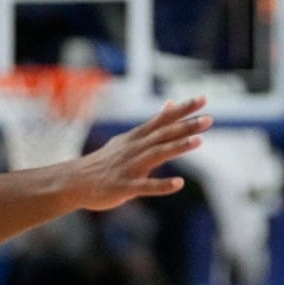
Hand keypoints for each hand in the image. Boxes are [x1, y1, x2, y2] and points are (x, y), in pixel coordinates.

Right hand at [73, 96, 211, 210]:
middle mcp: (135, 148)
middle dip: (186, 126)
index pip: (164, 119)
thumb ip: (155, 123)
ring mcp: (130, 167)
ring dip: (177, 147)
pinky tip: (179, 183)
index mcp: (138, 137)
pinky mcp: (125, 186)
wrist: (74, 182)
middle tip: (209, 118)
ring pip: (157, 154)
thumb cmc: (108, 161)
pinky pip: (146, 186)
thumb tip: (172, 103)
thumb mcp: (130, 138)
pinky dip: (162, 185)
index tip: (203, 98)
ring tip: (199, 141)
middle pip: (164, 134)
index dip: (183, 109)